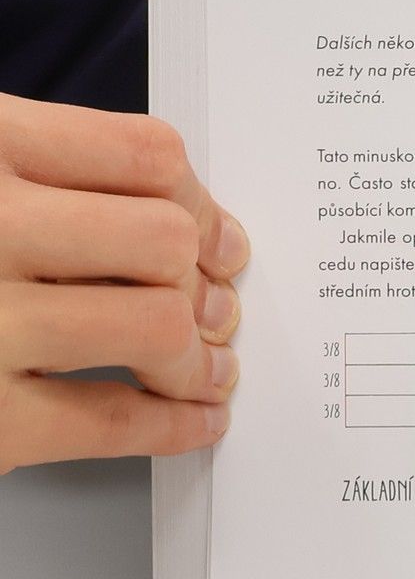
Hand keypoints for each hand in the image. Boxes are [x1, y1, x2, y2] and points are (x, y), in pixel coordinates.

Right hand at [0, 93, 246, 474]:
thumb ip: (35, 176)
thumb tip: (175, 221)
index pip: (142, 154)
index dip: (199, 202)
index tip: (215, 234)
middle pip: (163, 239)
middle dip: (201, 280)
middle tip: (213, 307)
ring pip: (155, 325)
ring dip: (197, 356)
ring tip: (202, 368)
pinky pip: (111, 420)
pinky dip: (172, 424)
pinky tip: (188, 420)